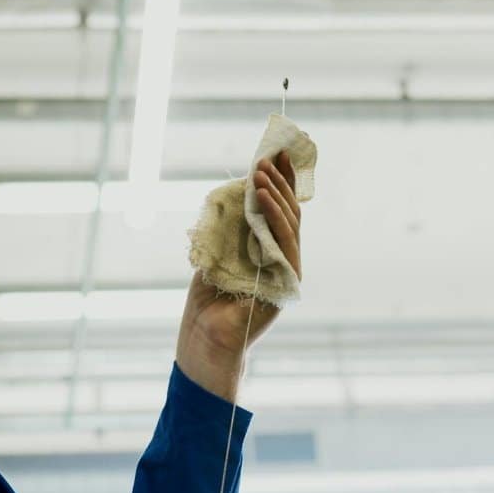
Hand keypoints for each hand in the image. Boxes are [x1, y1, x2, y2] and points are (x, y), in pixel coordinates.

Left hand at [176, 150, 301, 401]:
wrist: (204, 340)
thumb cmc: (207, 300)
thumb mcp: (216, 251)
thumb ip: (231, 226)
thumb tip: (238, 188)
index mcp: (267, 250)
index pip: (277, 210)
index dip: (279, 182)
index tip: (274, 152)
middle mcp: (281, 259)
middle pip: (288, 212)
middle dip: (279, 182)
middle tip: (267, 156)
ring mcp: (286, 271)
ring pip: (289, 224)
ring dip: (276, 195)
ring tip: (261, 172)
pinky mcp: (286, 283)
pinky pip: (285, 243)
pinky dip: (275, 218)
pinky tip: (265, 198)